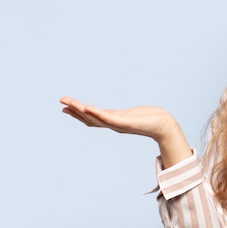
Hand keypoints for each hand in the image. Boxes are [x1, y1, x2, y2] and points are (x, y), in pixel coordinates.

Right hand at [60, 96, 191, 167]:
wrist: (165, 125)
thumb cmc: (150, 119)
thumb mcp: (132, 115)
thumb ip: (122, 115)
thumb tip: (118, 114)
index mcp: (113, 121)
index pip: (91, 118)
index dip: (78, 113)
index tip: (65, 107)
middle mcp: (113, 125)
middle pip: (90, 118)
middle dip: (75, 111)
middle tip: (61, 101)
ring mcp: (118, 125)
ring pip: (96, 118)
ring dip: (81, 111)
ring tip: (70, 103)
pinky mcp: (126, 123)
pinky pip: (109, 118)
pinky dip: (97, 113)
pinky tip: (87, 108)